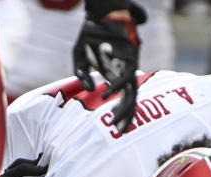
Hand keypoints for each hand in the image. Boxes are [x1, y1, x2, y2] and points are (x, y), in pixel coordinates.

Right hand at [73, 11, 141, 133]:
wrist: (103, 12)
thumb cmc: (92, 33)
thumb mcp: (80, 55)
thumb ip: (82, 73)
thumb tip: (89, 88)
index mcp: (120, 72)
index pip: (125, 96)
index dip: (123, 112)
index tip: (117, 126)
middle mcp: (127, 70)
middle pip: (131, 98)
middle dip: (126, 115)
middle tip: (119, 131)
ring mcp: (129, 64)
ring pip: (130, 91)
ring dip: (123, 107)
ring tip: (114, 120)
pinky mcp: (129, 57)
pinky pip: (123, 75)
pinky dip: (115, 86)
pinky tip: (106, 95)